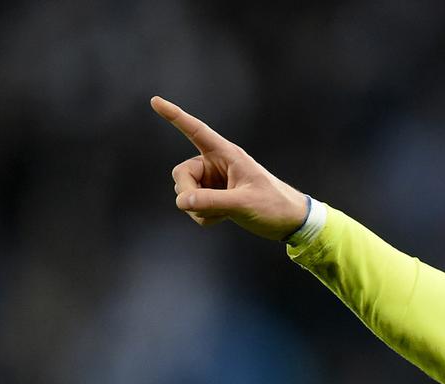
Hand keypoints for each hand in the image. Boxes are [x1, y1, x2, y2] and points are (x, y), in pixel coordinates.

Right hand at [151, 96, 307, 240]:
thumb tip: (181, 201)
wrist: (289, 223)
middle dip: (187, 193)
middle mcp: (216, 165)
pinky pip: (194, 207)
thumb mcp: (244, 203)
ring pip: (185, 193)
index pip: (196, 131)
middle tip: (205, 207)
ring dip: (199, 209)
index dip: (175, 116)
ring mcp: (214, 182)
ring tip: (225, 214)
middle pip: (181, 174)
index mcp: (227, 154)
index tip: (155, 101)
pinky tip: (224, 219)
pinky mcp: (214, 198)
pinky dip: (204, 217)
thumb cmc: (274, 205)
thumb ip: (211, 202)